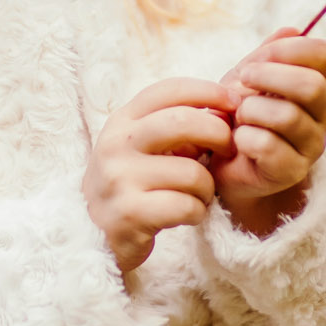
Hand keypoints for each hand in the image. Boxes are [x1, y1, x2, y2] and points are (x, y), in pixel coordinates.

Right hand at [84, 77, 234, 278]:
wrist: (91, 234)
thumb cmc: (131, 184)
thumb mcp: (143, 147)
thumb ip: (177, 127)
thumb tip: (226, 112)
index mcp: (121, 121)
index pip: (168, 90)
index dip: (207, 91)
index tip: (233, 103)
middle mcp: (116, 145)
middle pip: (182, 121)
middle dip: (218, 134)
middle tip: (227, 150)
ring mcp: (119, 179)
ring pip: (192, 172)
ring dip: (208, 187)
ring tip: (199, 195)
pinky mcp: (129, 214)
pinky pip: (186, 206)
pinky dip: (198, 211)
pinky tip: (189, 214)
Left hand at [211, 28, 325, 232]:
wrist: (224, 162)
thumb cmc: (240, 115)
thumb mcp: (248, 78)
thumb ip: (267, 55)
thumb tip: (292, 29)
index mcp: (317, 83)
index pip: (321, 54)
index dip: (286, 50)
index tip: (254, 61)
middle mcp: (323, 114)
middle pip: (311, 86)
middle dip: (268, 77)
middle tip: (242, 81)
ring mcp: (311, 145)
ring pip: (287, 116)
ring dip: (251, 111)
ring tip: (238, 117)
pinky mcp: (292, 171)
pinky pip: (267, 146)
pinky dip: (243, 138)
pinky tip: (237, 142)